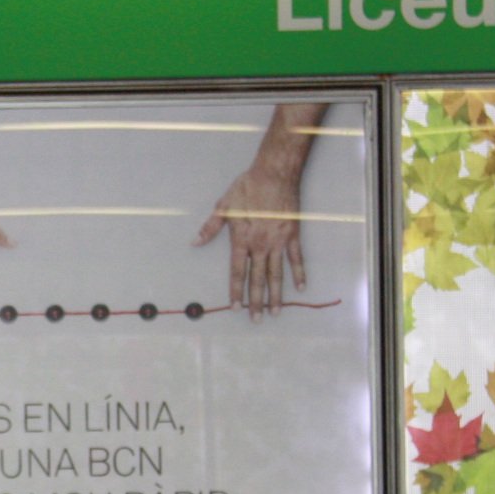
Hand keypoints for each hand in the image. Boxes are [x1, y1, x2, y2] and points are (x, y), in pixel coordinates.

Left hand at [194, 163, 306, 319]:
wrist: (275, 174)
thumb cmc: (247, 187)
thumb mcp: (223, 206)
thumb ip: (210, 228)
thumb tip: (194, 243)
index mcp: (242, 240)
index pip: (237, 272)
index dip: (236, 291)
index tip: (236, 307)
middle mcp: (260, 245)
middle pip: (257, 279)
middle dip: (256, 301)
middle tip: (256, 320)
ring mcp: (279, 241)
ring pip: (276, 274)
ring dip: (275, 295)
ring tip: (275, 313)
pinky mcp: (293, 234)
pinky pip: (297, 258)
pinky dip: (299, 273)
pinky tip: (299, 288)